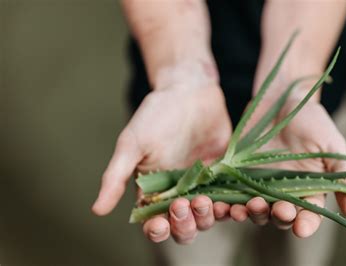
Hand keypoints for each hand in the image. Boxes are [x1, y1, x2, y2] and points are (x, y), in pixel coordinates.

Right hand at [92, 65, 231, 243]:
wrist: (189, 90)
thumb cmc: (155, 115)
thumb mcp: (132, 144)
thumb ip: (116, 177)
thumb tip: (96, 210)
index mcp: (154, 191)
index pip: (155, 223)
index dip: (158, 229)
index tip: (160, 223)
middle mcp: (179, 193)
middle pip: (185, 226)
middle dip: (185, 224)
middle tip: (185, 204)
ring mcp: (204, 185)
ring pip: (209, 216)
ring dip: (209, 217)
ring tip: (207, 202)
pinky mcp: (226, 175)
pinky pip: (232, 197)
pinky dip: (235, 205)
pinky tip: (237, 203)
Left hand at [229, 85, 345, 237]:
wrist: (282, 98)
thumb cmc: (312, 120)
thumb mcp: (331, 144)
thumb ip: (340, 173)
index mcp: (309, 189)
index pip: (309, 215)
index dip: (306, 224)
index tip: (302, 228)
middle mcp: (284, 192)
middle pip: (281, 217)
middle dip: (279, 217)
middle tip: (279, 210)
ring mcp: (260, 184)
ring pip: (256, 210)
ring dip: (252, 213)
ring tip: (248, 208)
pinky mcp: (239, 175)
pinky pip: (232, 194)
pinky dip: (228, 203)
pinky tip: (224, 204)